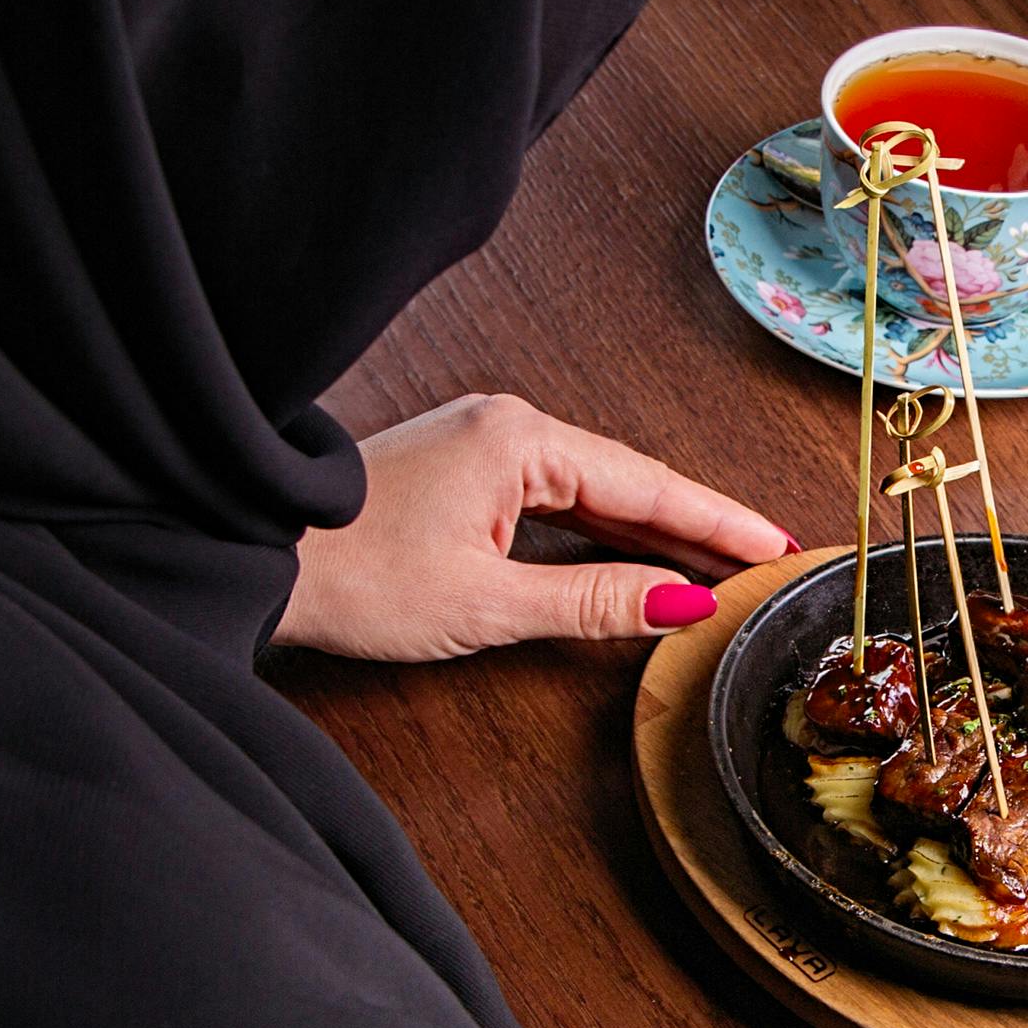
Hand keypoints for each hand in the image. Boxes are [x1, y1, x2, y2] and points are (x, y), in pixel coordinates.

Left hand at [280, 394, 789, 662]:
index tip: (778, 547)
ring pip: (593, 492)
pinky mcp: (460, 468)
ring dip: (651, 534)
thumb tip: (678, 603)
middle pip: (629, 483)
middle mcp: (507, 424)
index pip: (648, 486)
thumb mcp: (485, 603)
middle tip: (766, 564)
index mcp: (519, 440)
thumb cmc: (351, 575)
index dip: (719, 523)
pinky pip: (554, 495)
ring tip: (718, 571)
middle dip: (698, 528)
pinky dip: (600, 531)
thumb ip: (591, 601)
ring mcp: (482, 441)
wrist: (249, 553)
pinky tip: (634, 561)